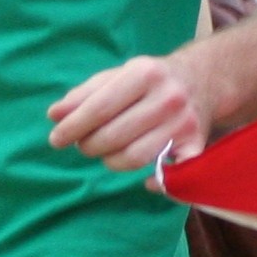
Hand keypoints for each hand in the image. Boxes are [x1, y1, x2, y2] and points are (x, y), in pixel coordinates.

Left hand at [49, 53, 215, 175]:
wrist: (201, 80)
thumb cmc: (148, 80)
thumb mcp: (116, 76)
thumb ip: (83, 95)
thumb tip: (55, 115)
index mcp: (144, 74)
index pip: (100, 108)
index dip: (73, 127)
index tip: (56, 139)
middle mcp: (168, 98)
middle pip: (115, 136)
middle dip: (89, 145)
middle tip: (84, 144)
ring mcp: (184, 124)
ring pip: (135, 158)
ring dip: (111, 161)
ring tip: (106, 152)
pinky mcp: (197, 145)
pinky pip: (173, 175)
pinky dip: (157, 183)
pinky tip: (145, 180)